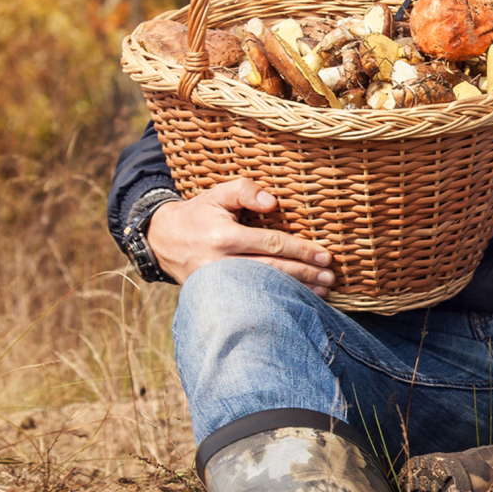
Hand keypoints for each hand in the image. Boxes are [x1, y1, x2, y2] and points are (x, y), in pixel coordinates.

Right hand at [145, 177, 336, 290]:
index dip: (300, 250)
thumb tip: (272, 202)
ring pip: (262, 289)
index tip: (325, 256)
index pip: (271, 244)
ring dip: (295, 291)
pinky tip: (294, 301)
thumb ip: (244, 190)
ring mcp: (216, 283)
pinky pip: (249, 298)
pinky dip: (274, 299)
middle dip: (304, 274)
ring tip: (322, 291)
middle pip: (272, 271)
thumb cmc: (198, 213)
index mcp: (224, 236)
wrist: (162, 240)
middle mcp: (220, 263)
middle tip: (330, 278)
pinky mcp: (214, 295)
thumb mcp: (217, 194)